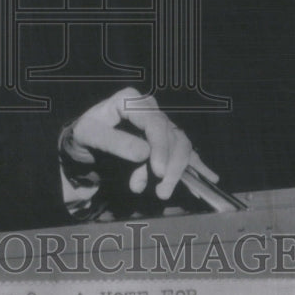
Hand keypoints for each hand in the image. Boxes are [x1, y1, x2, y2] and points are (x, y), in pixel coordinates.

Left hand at [61, 87, 217, 200]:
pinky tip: (210, 178)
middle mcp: (150, 108)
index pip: (155, 124)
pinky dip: (198, 165)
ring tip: (159, 194)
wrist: (84, 142)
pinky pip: (185, 151)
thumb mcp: (89, 135)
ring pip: (181, 146)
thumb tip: (144, 153)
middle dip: (169, 167)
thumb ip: (114, 142)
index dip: (161, 148)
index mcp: (132, 100)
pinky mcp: (165, 139)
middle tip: (160, 192)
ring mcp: (160, 123)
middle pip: (173, 137)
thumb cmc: (85, 134)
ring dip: (175, 172)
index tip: (158, 172)